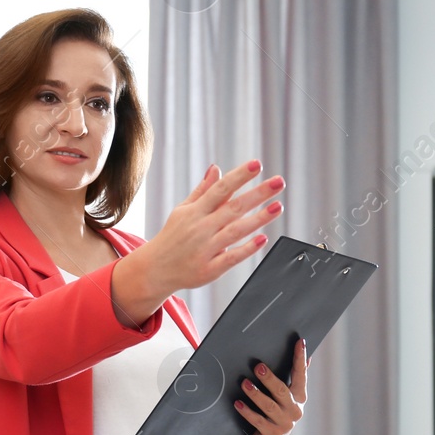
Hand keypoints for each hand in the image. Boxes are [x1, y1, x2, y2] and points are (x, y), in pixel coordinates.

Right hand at [111, 161, 283, 327]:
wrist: (155, 269)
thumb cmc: (173, 236)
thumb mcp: (183, 210)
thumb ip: (202, 191)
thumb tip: (216, 168)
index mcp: (195, 211)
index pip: (220, 189)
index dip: (239, 176)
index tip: (257, 164)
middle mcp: (200, 228)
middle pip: (233, 208)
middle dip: (257, 193)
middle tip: (279, 182)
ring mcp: (205, 249)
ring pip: (235, 231)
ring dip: (258, 219)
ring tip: (278, 206)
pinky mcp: (209, 269)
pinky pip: (231, 258)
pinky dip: (246, 249)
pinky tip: (262, 239)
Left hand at [239, 339, 308, 434]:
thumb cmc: (277, 411)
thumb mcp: (288, 395)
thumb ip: (296, 376)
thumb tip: (307, 354)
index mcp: (300, 396)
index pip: (301, 374)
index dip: (300, 358)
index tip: (299, 342)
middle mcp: (294, 409)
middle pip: (282, 391)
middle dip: (269, 378)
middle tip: (258, 366)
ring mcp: (284, 423)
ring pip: (268, 406)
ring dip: (255, 394)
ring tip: (244, 383)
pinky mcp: (272, 433)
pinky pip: (257, 420)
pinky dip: (247, 411)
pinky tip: (237, 403)